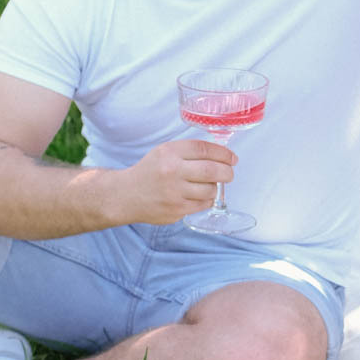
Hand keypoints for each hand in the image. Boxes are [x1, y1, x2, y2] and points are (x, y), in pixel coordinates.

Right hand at [114, 139, 236, 224]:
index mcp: (169, 153)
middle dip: (227, 172)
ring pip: (210, 190)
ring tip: (207, 185)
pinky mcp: (176, 210)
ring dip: (214, 187)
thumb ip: (189, 151)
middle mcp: (172, 171)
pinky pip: (203, 204)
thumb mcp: (164, 152)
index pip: (204, 149)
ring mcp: (174, 193)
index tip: (232, 158)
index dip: (223, 153)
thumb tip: (221, 155)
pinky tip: (198, 196)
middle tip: (229, 173)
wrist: (126, 196)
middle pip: (212, 171)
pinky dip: (206, 199)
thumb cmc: (149, 172)